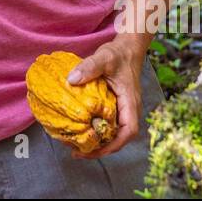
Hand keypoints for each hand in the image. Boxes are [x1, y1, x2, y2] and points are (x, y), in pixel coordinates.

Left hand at [62, 38, 148, 159]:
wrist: (128, 48)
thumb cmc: (118, 54)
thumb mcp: (104, 57)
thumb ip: (89, 66)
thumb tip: (71, 80)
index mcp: (130, 103)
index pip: (128, 131)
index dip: (114, 144)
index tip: (95, 149)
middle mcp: (129, 110)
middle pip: (119, 138)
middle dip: (101, 148)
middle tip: (77, 152)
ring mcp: (123, 109)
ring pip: (113, 133)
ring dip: (97, 142)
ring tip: (75, 145)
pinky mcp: (115, 107)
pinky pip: (107, 123)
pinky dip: (95, 130)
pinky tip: (79, 129)